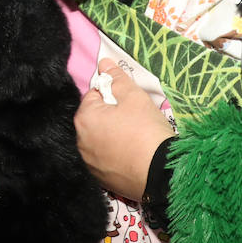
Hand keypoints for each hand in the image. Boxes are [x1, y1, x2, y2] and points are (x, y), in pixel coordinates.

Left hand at [75, 60, 174, 200]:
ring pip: (100, 139)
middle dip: (112, 115)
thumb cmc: (146, 130)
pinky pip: (106, 159)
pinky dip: (116, 155)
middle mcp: (80, 142)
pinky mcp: (101, 179)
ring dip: (113, 135)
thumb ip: (117, 78)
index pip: (94, 95)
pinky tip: (133, 155)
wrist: (161, 173)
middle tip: (136, 120)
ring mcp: (89, 163)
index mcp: (84, 119)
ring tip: (136, 138)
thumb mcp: (134, 97)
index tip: (130, 102)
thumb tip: (104, 63)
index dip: (114, 94)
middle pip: (96, 118)